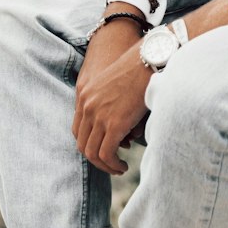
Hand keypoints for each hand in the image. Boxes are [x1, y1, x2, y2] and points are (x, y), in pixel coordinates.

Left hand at [74, 19, 150, 175]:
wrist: (149, 59)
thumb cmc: (140, 68)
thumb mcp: (116, 85)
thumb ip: (111, 104)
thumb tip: (122, 130)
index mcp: (85, 95)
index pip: (78, 129)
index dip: (90, 144)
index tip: (104, 150)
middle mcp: (87, 106)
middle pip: (82, 143)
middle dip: (96, 158)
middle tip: (111, 164)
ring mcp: (98, 116)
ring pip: (92, 153)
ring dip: (105, 165)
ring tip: (119, 168)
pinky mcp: (113, 124)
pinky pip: (106, 154)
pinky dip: (113, 165)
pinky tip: (123, 166)